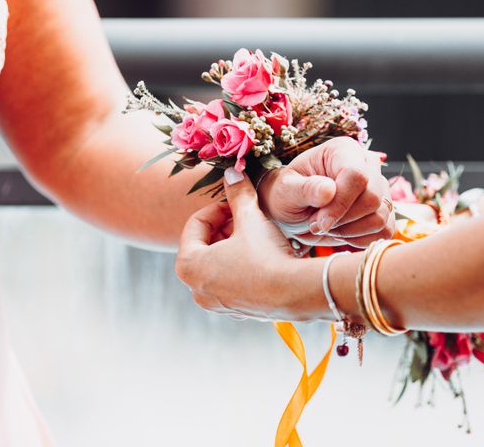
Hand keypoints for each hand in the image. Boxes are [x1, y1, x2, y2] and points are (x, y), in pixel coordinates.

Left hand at [176, 172, 306, 320]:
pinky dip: (244, 267)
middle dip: (225, 228)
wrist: (295, 292)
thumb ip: (238, 194)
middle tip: (247, 218)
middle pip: (205, 246)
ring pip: (220, 265)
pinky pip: (235, 282)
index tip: (238, 203)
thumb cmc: (265, 254)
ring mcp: (217, 304)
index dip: (218, 208)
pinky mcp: (238, 311)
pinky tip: (266, 258)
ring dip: (235, 247)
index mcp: (188, 265)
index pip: (195, 225)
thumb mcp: (250, 218)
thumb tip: (232, 171)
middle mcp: (196, 289)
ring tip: (258, 236)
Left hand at [257, 137, 394, 247]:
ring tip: (327, 226)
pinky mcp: (384, 211)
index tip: (319, 222)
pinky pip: (384, 231)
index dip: (340, 203)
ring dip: (350, 231)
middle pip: (373, 198)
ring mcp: (380, 188)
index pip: (357, 175)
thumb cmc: (287, 195)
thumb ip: (305, 189)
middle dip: (343, 219)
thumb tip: (328, 191)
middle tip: (316, 224)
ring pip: (380, 217)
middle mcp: (367, 164)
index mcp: (343, 150)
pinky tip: (341, 233)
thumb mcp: (286, 191)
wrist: (294, 210)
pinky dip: (361, 239)